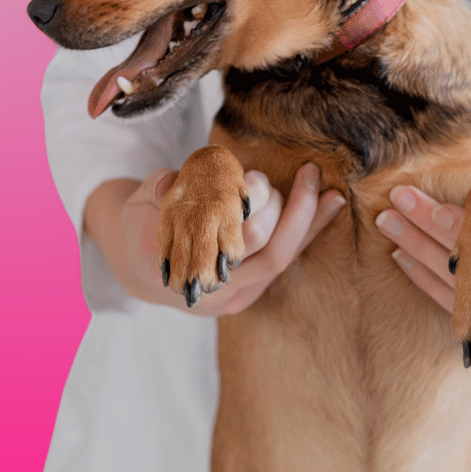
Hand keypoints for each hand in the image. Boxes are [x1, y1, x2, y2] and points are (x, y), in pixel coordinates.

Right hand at [86, 163, 345, 314]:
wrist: (143, 270)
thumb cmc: (145, 225)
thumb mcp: (139, 203)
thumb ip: (157, 189)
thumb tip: (172, 180)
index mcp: (180, 261)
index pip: (222, 236)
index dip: (243, 205)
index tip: (250, 178)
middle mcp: (212, 286)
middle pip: (260, 244)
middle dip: (276, 204)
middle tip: (279, 176)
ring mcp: (235, 295)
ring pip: (282, 257)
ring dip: (309, 220)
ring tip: (330, 189)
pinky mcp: (253, 291)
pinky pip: (287, 259)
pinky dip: (310, 232)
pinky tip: (331, 204)